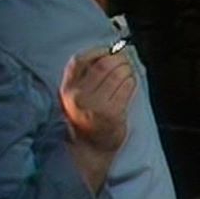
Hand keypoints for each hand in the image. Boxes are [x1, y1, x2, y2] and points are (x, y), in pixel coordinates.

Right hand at [59, 46, 135, 190]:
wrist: (90, 148)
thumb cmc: (88, 117)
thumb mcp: (78, 94)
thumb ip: (87, 73)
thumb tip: (113, 50)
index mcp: (68, 88)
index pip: (81, 59)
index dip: (100, 51)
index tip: (111, 51)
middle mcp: (78, 96)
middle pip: (105, 64)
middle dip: (120, 59)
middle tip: (125, 62)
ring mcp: (95, 105)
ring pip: (119, 74)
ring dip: (128, 71)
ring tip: (127, 75)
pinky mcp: (111, 113)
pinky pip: (127, 87)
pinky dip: (132, 82)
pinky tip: (129, 86)